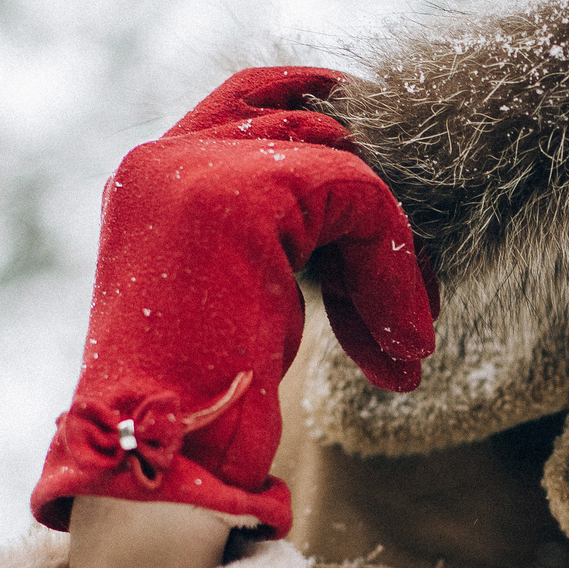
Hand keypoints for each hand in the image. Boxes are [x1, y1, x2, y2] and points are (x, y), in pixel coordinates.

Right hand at [31, 67, 435, 537]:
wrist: (152, 462)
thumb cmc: (196, 402)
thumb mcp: (244, 296)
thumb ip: (284, 235)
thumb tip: (368, 216)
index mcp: (155, 176)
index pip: (262, 105)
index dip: (341, 150)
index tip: (391, 237)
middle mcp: (168, 158)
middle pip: (315, 132)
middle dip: (379, 213)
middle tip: (416, 304)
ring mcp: (197, 168)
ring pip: (345, 169)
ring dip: (395, 258)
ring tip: (410, 344)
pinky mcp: (242, 195)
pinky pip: (360, 201)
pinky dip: (395, 274)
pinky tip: (400, 348)